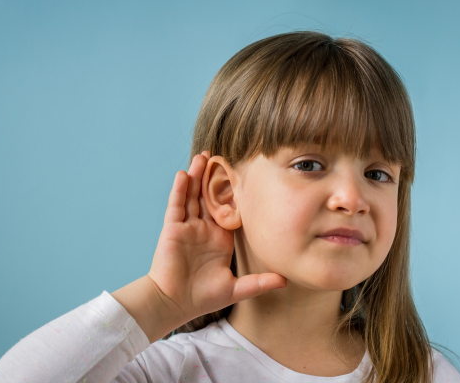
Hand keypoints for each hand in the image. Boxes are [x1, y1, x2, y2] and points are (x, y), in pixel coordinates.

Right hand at [147, 151, 285, 325]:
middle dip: (214, 177)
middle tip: (222, 156)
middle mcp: (204, 229)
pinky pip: (176, 205)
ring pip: (192, 195)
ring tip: (203, 155)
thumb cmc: (203, 297)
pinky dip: (180, 189)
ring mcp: (187, 227)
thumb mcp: (236, 288)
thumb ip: (259, 282)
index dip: (235, 193)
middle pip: (209, 196)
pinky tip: (184, 174)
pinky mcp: (173, 229)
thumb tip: (286, 280)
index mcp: (219, 238)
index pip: (228, 209)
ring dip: (197, 175)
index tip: (245, 175)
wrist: (175, 304)